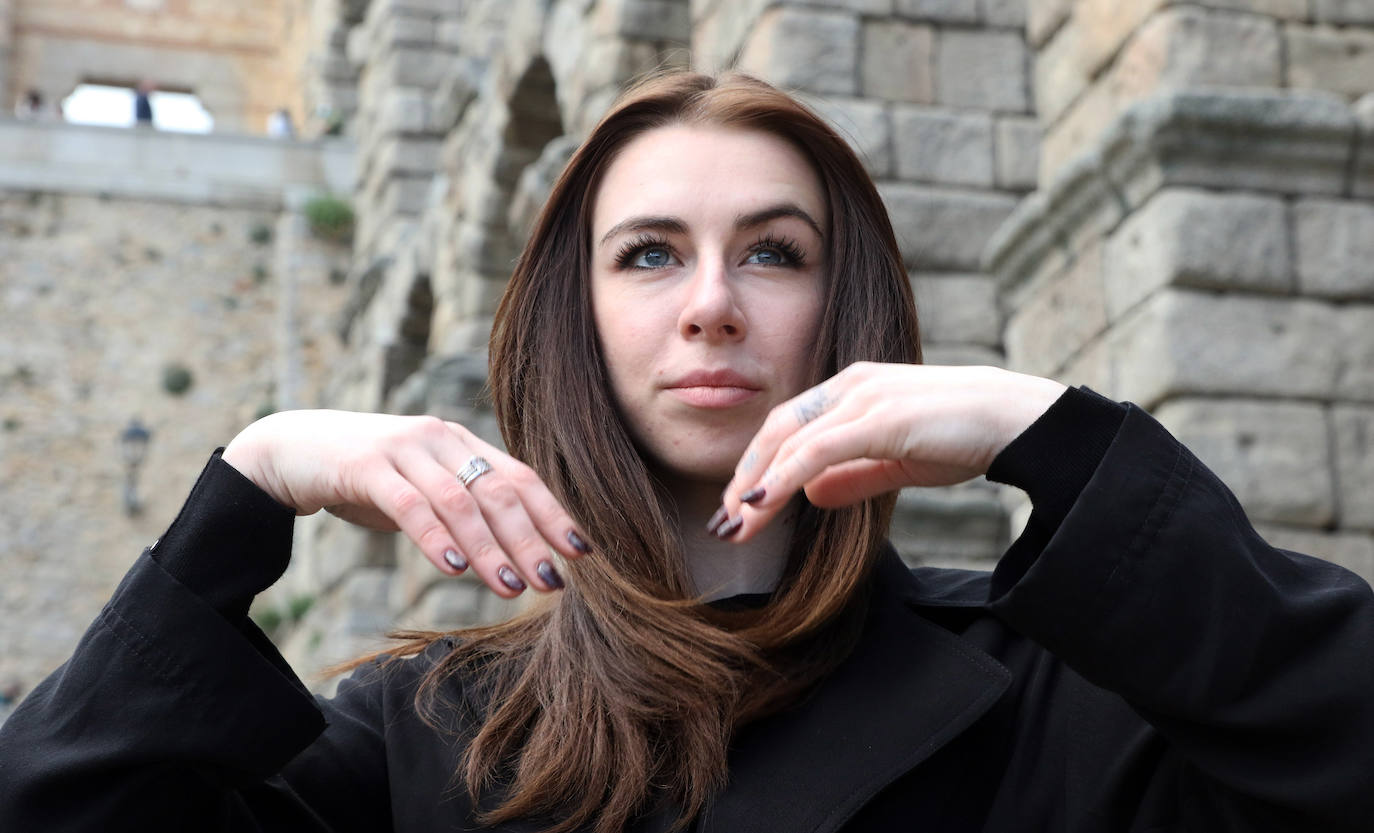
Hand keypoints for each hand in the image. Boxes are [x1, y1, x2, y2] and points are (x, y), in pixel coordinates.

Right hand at [222, 410, 590, 596]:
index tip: (583, 552)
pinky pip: (409, 505)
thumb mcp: (423, 488)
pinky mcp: (365, 465)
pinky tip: (452, 568)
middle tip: (553, 584)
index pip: (520, 478)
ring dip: (489, 548)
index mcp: (461, 443)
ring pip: (460, 502)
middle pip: (498, 491)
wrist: (289, 449)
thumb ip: (463, 509)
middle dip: (530, 540)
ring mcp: (403, 449)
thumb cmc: (367, 477)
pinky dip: (435, 537)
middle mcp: (440, 439)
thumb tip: (515, 553)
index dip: (553, 515)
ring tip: (511, 588)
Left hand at [714, 363, 1066, 541]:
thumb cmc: (964, 435)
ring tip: (734, 525)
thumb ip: (853, 475)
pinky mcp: (879, 417)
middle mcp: (850, 385)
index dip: (756, 466)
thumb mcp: (898, 460)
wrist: (1019, 420)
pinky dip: (782, 477)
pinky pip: (816, 450)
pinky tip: (761, 505)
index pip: (787, 427)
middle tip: (722, 522)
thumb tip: (809, 496)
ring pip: (789, 441)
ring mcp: (864, 397)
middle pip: (776, 430)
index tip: (738, 508)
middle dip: (743, 478)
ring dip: (754, 486)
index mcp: (852, 388)